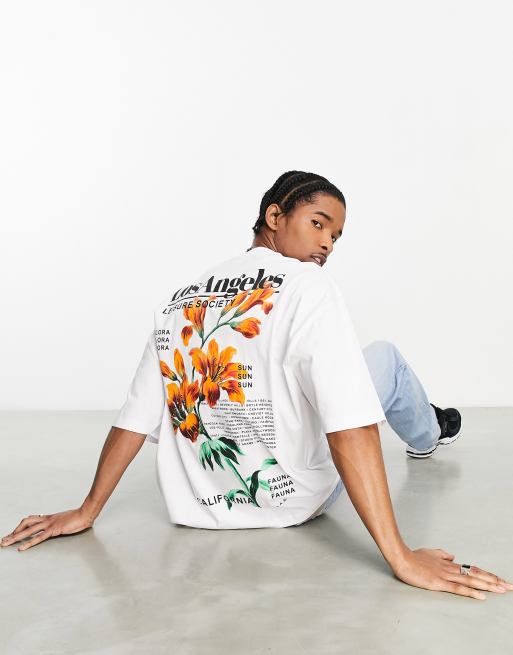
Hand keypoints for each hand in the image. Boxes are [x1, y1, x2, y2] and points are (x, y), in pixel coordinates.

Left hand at [1, 508, 93, 551]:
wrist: (85, 514)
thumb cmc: (78, 517)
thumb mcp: (65, 520)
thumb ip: (59, 524)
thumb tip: (58, 527)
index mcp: (49, 517)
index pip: (30, 520)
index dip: (20, 526)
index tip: (13, 533)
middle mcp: (47, 519)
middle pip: (25, 523)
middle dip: (13, 532)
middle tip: (4, 540)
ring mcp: (49, 524)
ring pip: (28, 530)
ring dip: (15, 537)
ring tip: (6, 543)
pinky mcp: (54, 530)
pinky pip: (38, 537)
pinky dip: (28, 543)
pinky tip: (21, 548)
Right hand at [392, 548, 512, 599]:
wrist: (401, 558)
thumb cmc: (413, 557)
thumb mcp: (430, 553)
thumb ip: (442, 555)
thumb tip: (453, 556)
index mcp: (449, 564)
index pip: (473, 570)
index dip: (488, 575)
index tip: (500, 580)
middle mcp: (451, 569)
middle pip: (477, 575)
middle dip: (495, 581)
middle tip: (509, 586)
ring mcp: (446, 576)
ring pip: (471, 581)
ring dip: (488, 586)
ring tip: (502, 590)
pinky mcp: (439, 583)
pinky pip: (458, 588)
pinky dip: (471, 592)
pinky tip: (482, 596)